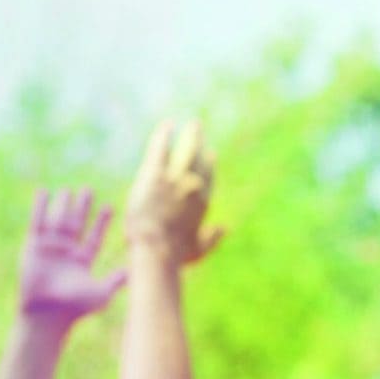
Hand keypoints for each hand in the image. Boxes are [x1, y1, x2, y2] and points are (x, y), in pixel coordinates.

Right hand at [17, 186, 126, 321]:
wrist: (47, 312)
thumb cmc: (75, 307)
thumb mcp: (101, 293)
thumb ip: (117, 280)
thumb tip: (136, 272)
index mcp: (81, 262)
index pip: (93, 238)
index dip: (101, 223)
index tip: (109, 207)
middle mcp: (65, 254)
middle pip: (75, 225)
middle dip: (81, 209)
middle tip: (88, 190)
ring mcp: (49, 249)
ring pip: (57, 221)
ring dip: (62, 206)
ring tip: (67, 190)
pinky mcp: (33, 247)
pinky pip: (37, 222)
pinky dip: (39, 207)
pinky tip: (44, 192)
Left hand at [123, 118, 224, 267]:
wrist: (157, 247)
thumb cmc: (175, 254)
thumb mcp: (198, 250)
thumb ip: (212, 239)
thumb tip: (224, 228)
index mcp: (202, 202)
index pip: (208, 178)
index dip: (209, 165)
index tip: (210, 154)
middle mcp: (193, 185)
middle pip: (199, 158)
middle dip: (200, 143)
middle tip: (199, 130)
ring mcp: (174, 177)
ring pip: (185, 150)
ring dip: (190, 135)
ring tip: (192, 124)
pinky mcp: (155, 173)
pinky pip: (161, 148)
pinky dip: (165, 135)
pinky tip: (168, 125)